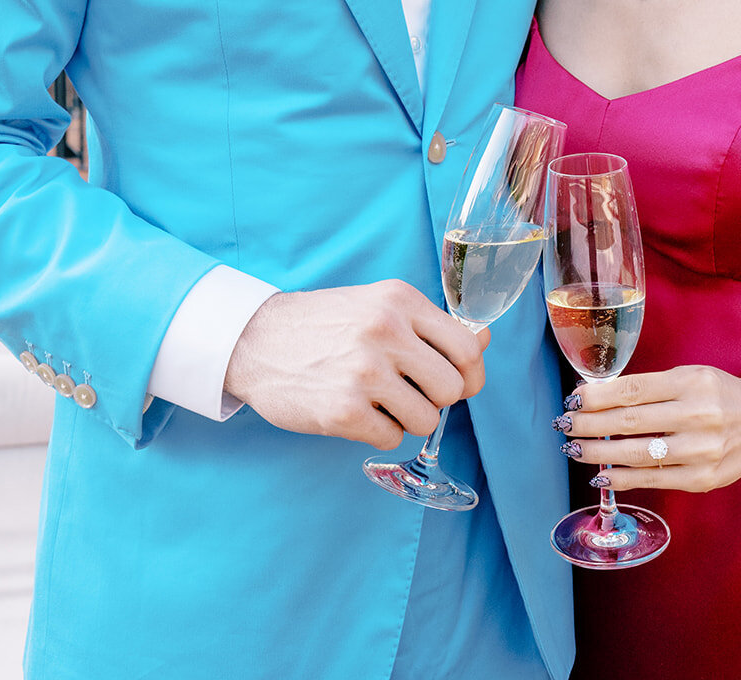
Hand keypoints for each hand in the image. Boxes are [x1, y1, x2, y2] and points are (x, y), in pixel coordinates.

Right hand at [224, 280, 488, 448]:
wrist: (257, 339)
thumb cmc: (326, 324)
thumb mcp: (380, 306)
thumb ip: (431, 325)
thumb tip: (484, 340)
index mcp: (400, 301)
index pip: (467, 347)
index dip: (471, 375)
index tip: (459, 384)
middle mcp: (386, 331)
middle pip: (453, 389)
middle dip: (437, 399)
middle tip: (410, 392)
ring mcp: (364, 371)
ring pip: (426, 419)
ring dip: (407, 419)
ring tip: (379, 401)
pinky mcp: (342, 410)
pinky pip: (391, 439)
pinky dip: (378, 433)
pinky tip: (357, 412)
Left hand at [559, 366, 740, 492]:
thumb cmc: (718, 394)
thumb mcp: (690, 376)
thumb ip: (651, 387)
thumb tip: (598, 397)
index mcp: (691, 382)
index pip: (633, 389)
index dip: (597, 396)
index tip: (573, 399)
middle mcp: (698, 414)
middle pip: (630, 421)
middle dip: (590, 424)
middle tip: (564, 424)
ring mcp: (702, 450)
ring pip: (638, 453)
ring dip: (599, 453)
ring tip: (575, 449)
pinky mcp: (703, 479)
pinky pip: (654, 479)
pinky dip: (623, 478)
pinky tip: (601, 474)